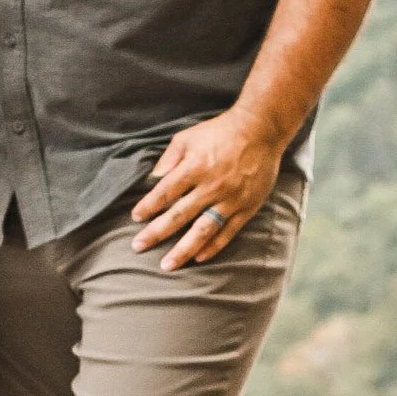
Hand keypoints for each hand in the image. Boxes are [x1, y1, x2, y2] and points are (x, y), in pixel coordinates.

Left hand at [130, 108, 285, 267]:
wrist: (261, 130)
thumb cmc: (218, 132)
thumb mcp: (187, 137)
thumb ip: (168, 159)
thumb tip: (151, 179)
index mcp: (195, 167)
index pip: (166, 191)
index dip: (149, 206)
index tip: (135, 218)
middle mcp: (212, 186)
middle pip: (180, 215)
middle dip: (157, 233)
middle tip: (137, 247)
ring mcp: (230, 199)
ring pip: (203, 230)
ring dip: (184, 250)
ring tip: (167, 265)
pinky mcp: (246, 207)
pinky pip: (228, 232)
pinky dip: (213, 247)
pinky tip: (198, 258)